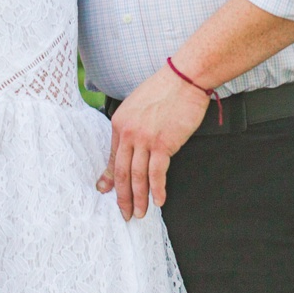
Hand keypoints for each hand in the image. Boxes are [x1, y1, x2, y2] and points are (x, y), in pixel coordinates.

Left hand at [97, 65, 209, 219]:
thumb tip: (129, 144)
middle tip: (124, 213)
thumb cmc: (165, 89)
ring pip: (138, 176)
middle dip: (123, 197)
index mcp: (119, 124)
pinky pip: (157, 173)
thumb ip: (130, 126)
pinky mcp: (164, 144)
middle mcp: (128, 133)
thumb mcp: (138, 106)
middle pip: (122, 172)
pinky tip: (159, 201)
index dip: (111, 179)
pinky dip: (157, 190)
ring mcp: (145, 139)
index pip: (113, 158)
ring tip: (140, 213)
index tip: (109, 193)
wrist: (184, 78)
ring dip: (139, 198)